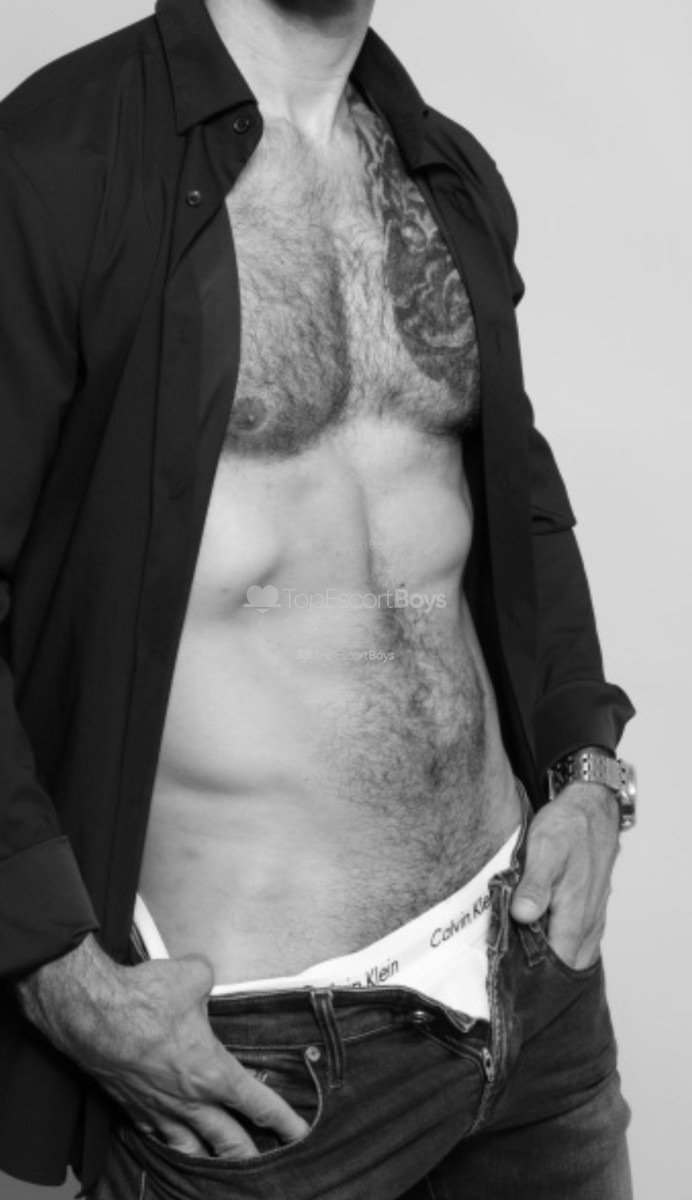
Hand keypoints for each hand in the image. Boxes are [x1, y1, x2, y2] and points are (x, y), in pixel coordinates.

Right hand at [15, 935, 308, 1158]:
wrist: (91, 1015)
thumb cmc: (143, 999)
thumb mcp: (194, 976)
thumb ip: (209, 980)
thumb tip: (204, 977)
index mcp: (213, 1072)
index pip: (259, 1104)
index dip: (284, 1122)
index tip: (301, 1135)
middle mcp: (190, 1101)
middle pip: (230, 1143)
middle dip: (253, 1158)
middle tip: (271, 1168)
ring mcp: (160, 1111)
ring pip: (193, 1151)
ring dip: (212, 1164)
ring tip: (225, 1172)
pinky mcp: (133, 1110)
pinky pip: (159, 1139)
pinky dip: (173, 1148)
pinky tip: (178, 1148)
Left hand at [510, 783, 620, 968]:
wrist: (592, 808)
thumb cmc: (567, 828)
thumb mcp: (544, 850)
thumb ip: (535, 886)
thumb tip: (524, 917)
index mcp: (574, 915)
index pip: (555, 964)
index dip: (532, 977)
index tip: (506, 980)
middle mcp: (587, 923)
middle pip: (563, 965)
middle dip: (538, 974)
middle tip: (505, 975)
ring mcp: (592, 918)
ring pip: (572, 955)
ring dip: (548, 962)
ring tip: (518, 964)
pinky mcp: (591, 911)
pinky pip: (577, 942)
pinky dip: (560, 948)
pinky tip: (538, 943)